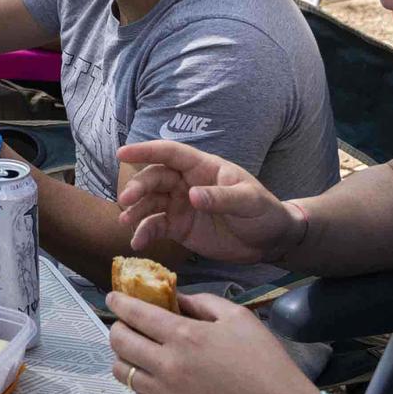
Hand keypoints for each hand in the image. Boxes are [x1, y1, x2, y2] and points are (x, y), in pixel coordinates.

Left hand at [106, 291, 319, 393]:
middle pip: (119, 342)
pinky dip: (137, 381)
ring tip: (137, 349)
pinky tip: (152, 373)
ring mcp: (166, 392)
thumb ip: (203, 303)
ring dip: (123, 356)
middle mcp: (167, 364)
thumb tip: (177, 299)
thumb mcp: (239, 318)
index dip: (119, 302)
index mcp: (184, 336)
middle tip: (127, 322)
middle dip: (117, 326)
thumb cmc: (264, 361)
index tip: (113, 297)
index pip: (135, 314)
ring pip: (122, 372)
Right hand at [115, 139, 305, 264]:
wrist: (269, 242)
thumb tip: (192, 195)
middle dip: (138, 187)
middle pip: (155, 178)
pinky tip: (137, 243)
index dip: (146, 150)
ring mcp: (181, 205)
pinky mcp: (179, 228)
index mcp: (203, 168)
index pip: (170, 153)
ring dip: (136, 210)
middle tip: (127, 201)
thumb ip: (222, 197)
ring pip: (150, 202)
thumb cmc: (264, 212)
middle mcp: (186, 183)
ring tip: (126, 223)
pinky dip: (144, 233)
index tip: (123, 153)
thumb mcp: (249, 202)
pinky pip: (156, 226)